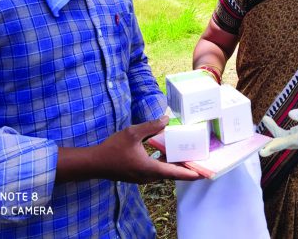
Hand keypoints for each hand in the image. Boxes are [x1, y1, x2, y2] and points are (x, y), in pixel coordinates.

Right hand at [57, 116, 201, 183]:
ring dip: (175, 166)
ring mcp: (142, 177)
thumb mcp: (133, 133)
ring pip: (163, 172)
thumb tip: (167, 119)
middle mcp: (148, 176)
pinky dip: (164, 163)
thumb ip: (151, 126)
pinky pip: (156, 170)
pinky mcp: (137, 175)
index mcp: (149, 168)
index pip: (174, 173)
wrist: (95, 162)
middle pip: (172, 174)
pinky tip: (166, 153)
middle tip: (200, 163)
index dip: (190, 173)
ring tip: (187, 157)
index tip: (203, 174)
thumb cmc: (113, 148)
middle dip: (186, 169)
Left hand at [259, 102, 297, 156]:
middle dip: (272, 146)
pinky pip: (285, 135)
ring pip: (284, 139)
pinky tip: (269, 120)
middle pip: (285, 144)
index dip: (278, 145)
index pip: (291, 142)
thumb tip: (290, 114)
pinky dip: (276, 129)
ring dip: (273, 131)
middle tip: (260, 150)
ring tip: (266, 119)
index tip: (266, 150)